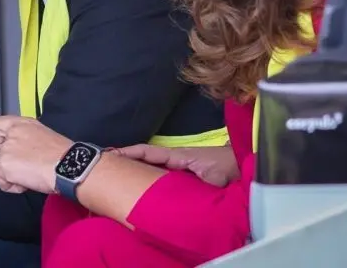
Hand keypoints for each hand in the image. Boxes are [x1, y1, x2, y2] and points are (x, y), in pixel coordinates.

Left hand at [0, 115, 72, 194]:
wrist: (69, 166)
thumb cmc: (64, 155)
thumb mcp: (44, 136)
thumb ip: (29, 139)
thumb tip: (26, 152)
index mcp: (23, 124)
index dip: (1, 138)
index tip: (12, 148)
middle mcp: (12, 133)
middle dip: (10, 161)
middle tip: (25, 166)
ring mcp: (6, 149)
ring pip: (0, 167)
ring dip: (13, 175)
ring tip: (31, 177)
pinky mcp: (4, 165)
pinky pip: (2, 182)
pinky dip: (13, 187)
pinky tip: (28, 184)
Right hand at [110, 143, 239, 186]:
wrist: (243, 164)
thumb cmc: (228, 166)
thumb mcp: (214, 175)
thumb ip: (199, 182)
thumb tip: (183, 193)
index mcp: (177, 156)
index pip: (147, 152)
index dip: (128, 153)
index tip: (109, 155)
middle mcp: (173, 160)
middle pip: (144, 158)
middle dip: (125, 160)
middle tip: (103, 166)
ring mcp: (177, 166)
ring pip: (150, 167)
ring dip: (134, 169)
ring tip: (114, 176)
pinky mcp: (182, 175)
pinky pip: (159, 174)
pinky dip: (146, 176)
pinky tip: (139, 186)